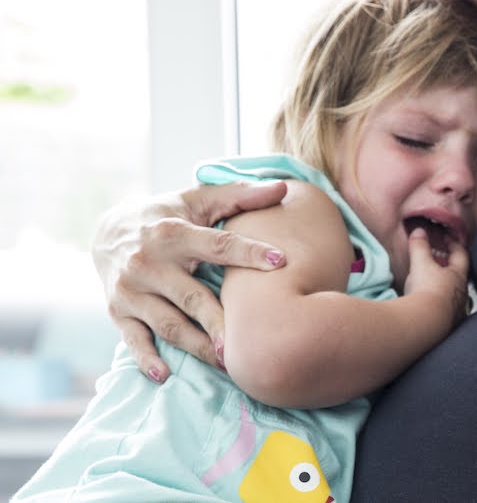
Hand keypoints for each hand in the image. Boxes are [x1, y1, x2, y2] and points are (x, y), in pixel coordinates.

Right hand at [92, 180, 287, 381]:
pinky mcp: (117, 312)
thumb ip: (240, 195)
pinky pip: (133, 340)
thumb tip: (282, 187)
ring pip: (169, 324)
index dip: (250, 253)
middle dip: (220, 321)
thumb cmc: (169, 215)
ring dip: (197, 346)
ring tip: (229, 363)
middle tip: (251, 341)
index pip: (218, 246)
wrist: (108, 230)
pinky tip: (166, 375)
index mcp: (172, 233)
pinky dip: (147, 359)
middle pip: (192, 297)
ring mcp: (130, 291)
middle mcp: (147, 263)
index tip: (282, 261)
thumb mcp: (199, 200)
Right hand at [403, 228, 468, 326]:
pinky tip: (431, 306)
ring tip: (435, 284)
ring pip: (454, 295)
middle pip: (460, 276)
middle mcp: (461, 293)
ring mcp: (456, 310)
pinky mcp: (447, 325)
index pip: (461, 256)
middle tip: (442, 261)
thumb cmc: (427, 290)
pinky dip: (440, 305)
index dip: (455, 245)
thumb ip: (420, 246)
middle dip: (451, 268)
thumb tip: (419, 231)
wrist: (426, 322)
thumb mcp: (421, 263)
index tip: (449, 239)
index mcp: (458, 276)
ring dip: (446, 288)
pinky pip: (446, 311)